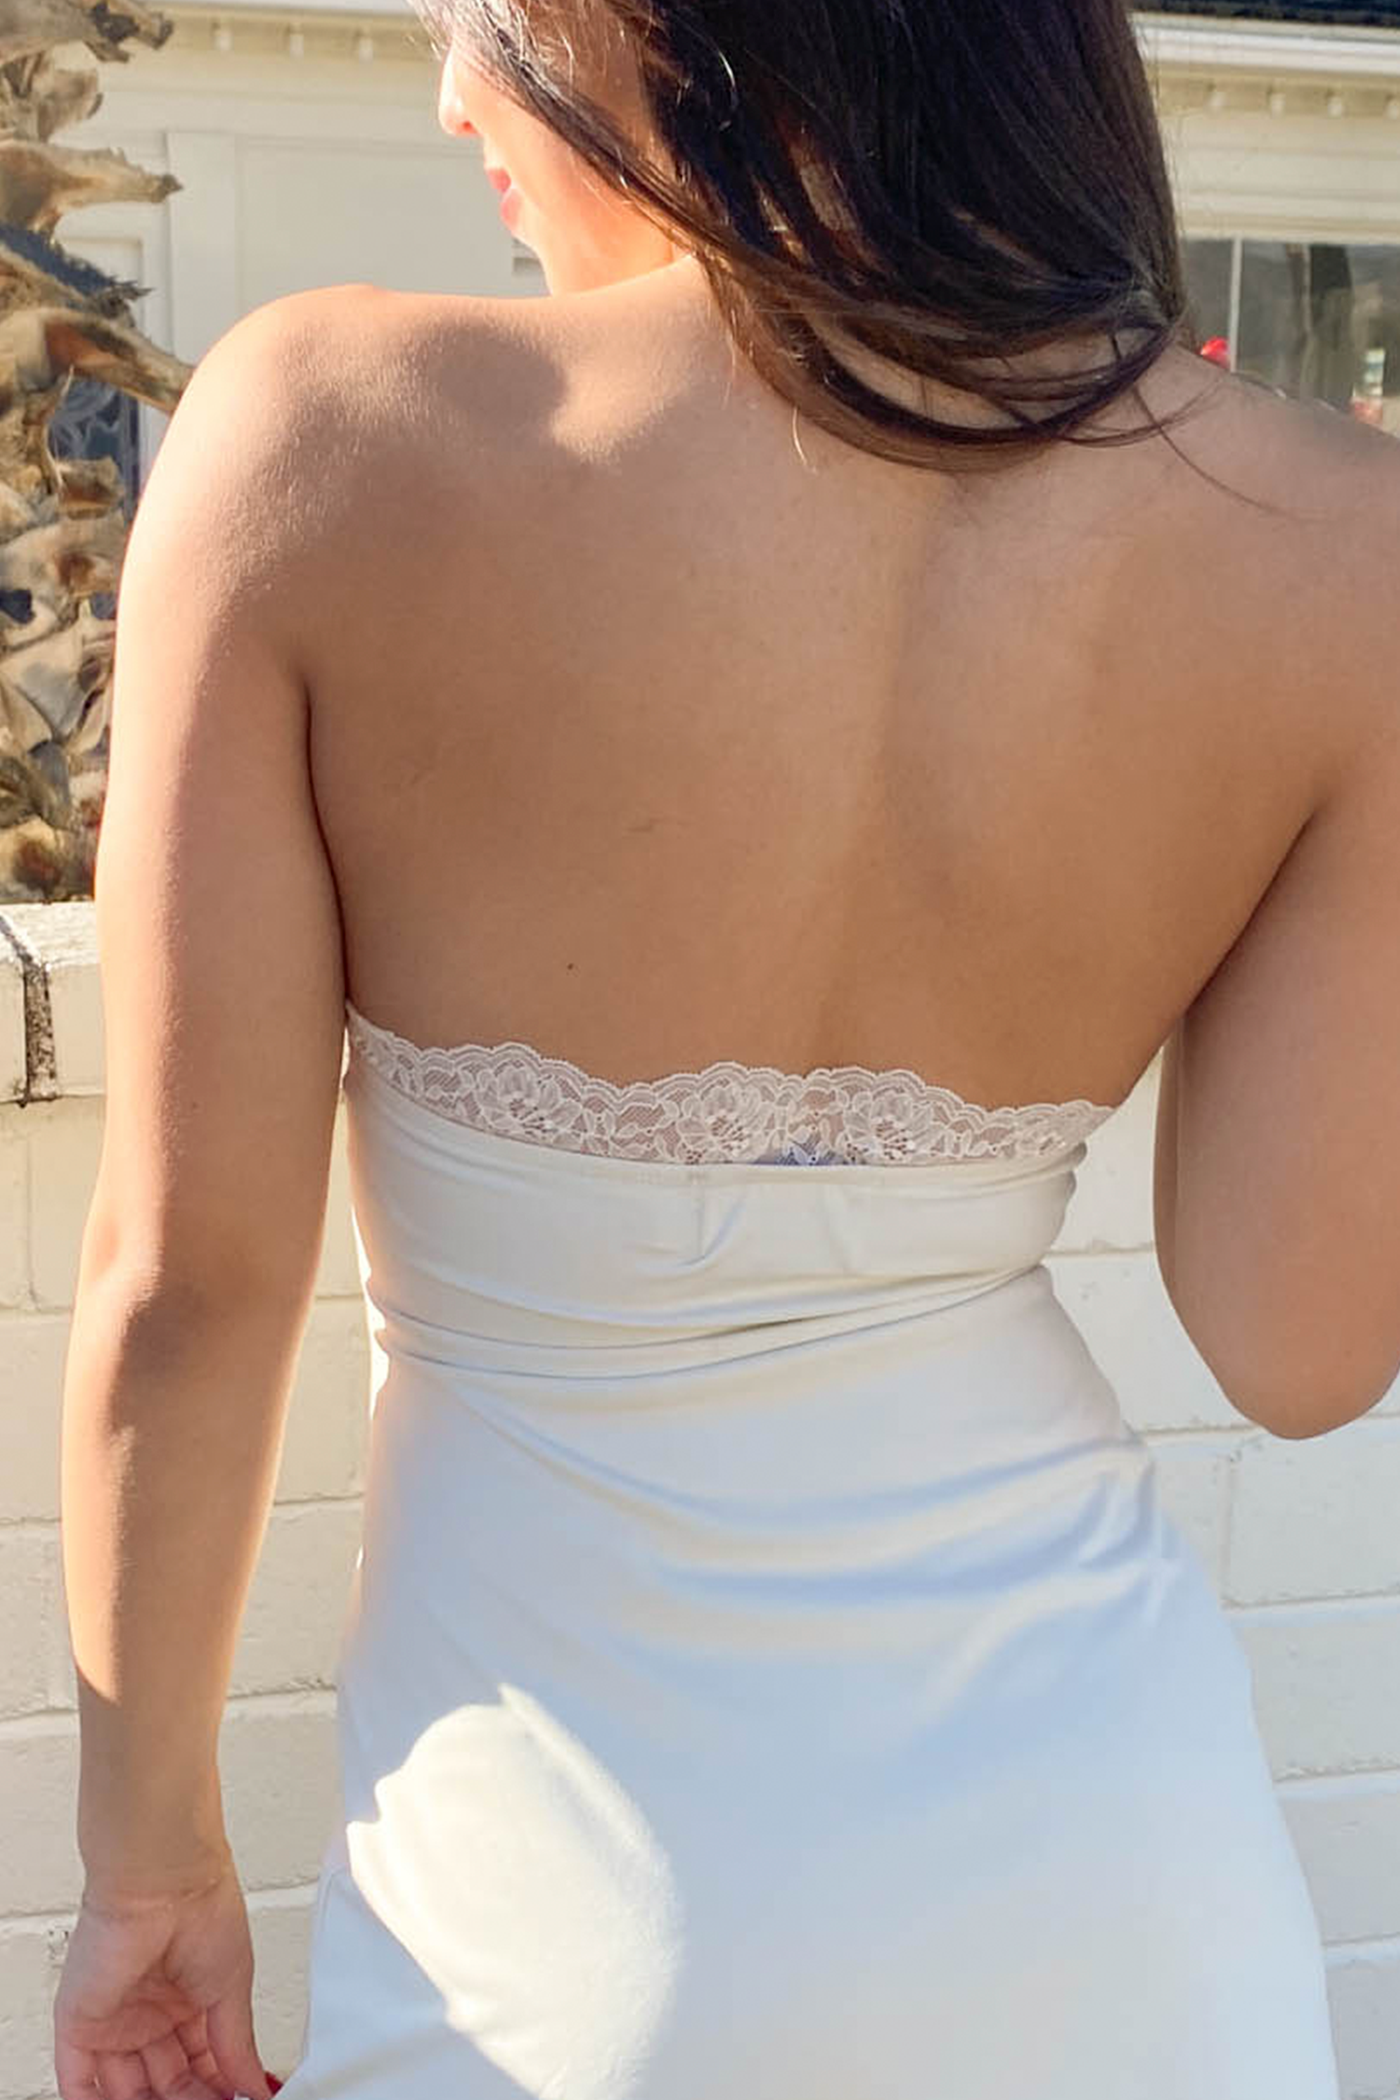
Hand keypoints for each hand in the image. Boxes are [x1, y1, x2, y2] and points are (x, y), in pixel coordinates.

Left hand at [54, 1852, 274, 2099]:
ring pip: (124, 2088)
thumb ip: (237, 2046)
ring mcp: (113, 2021)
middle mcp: (148, 2011)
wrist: (165, 1883)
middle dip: (186, 2099)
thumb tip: (255, 2086)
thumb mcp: (232, 1988)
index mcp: (186, 2000)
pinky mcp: (79, 2025)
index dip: (215, 2089)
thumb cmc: (202, 1908)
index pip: (198, 2063)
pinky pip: (78, 2082)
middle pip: (164, 2080)